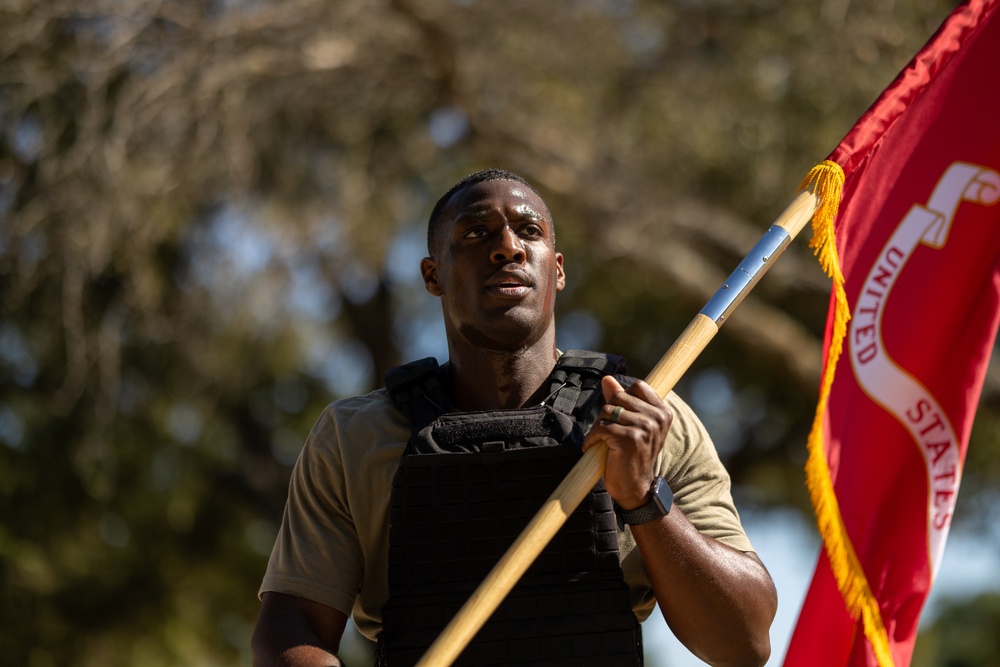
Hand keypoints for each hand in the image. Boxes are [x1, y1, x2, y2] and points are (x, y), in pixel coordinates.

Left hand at [582, 375, 672, 509]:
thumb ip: (622, 399)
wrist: (636, 487)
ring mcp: (644, 428)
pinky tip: (593, 447)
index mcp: (663, 412)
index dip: (622, 396)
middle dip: (607, 412)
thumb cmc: (633, 455)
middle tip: (606, 431)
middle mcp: (657, 418)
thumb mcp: (633, 425)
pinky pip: (601, 427)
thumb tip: (607, 379)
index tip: (618, 415)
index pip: (638, 386)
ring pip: (608, 411)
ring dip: (598, 426)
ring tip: (601, 440)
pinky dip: (592, 438)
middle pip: (619, 397)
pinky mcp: (628, 439)